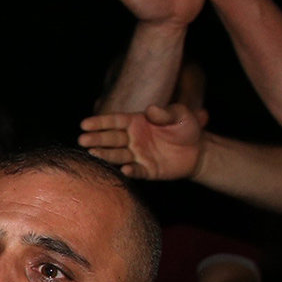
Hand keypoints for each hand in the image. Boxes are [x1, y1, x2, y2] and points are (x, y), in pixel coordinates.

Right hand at [78, 104, 208, 180]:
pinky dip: (131, 171)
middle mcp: (133, 139)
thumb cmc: (186, 128)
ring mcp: (138, 155)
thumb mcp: (181, 115)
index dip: (100, 122)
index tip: (84, 124)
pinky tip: (125, 169)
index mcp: (136, 122)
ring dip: (106, 154)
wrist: (198, 150)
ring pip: (118, 155)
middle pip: (111, 138)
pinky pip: (137, 171)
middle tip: (82, 140)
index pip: (114, 121)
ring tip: (93, 153)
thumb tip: (151, 109)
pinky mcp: (147, 171)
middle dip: (96, 139)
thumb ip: (166, 113)